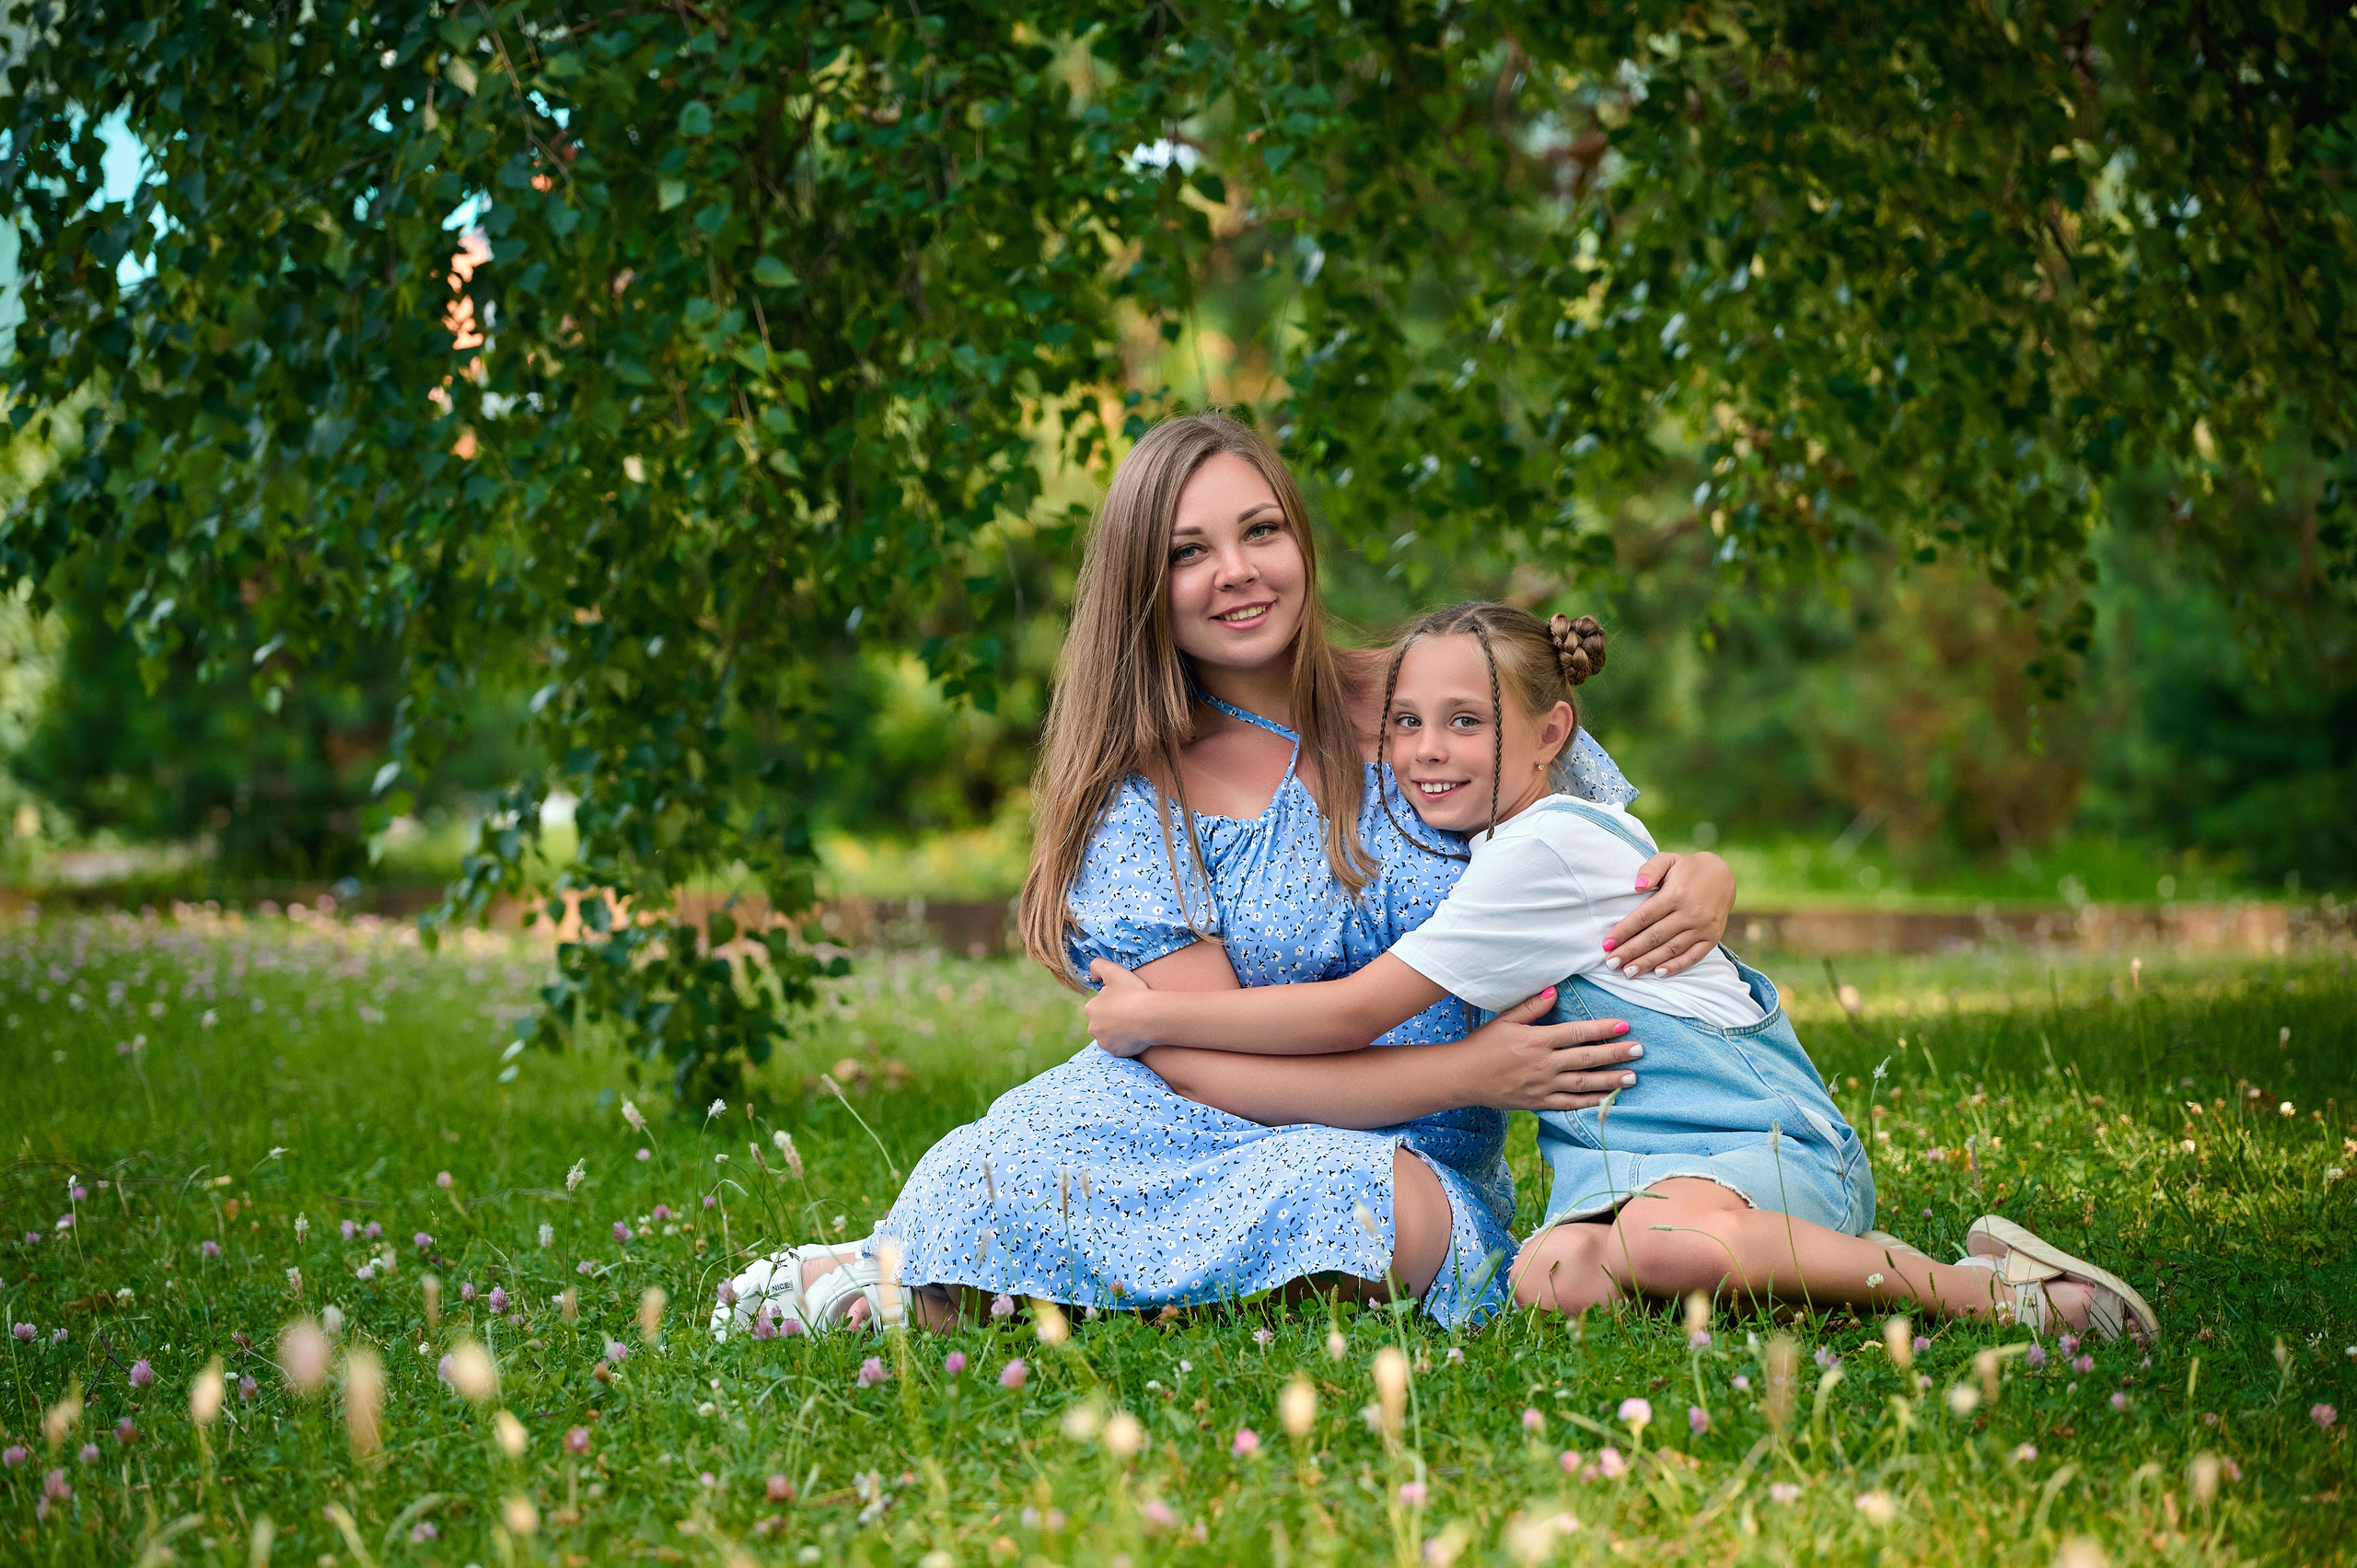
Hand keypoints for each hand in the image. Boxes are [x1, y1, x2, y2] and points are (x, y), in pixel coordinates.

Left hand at [1082, 958, 1159, 1057]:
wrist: (1150, 1017)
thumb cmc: (1133, 993)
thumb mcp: (1114, 970)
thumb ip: (1097, 965)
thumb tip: (1092, 976)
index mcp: (1090, 1008)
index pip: (1100, 1004)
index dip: (1113, 1000)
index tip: (1125, 999)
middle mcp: (1092, 1027)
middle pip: (1103, 1021)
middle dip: (1113, 1017)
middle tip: (1131, 1011)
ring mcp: (1104, 1042)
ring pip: (1109, 1034)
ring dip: (1118, 1030)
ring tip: (1134, 1023)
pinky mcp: (1116, 1052)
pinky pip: (1119, 1046)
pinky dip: (1125, 1041)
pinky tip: (1136, 1034)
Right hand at [1455, 989, 1642, 1111]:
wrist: (1462, 1077)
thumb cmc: (1483, 1045)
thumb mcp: (1505, 1020)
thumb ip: (1532, 1007)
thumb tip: (1554, 990)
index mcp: (1537, 1040)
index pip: (1577, 1033)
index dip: (1603, 1029)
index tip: (1624, 1025)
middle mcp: (1543, 1064)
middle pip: (1587, 1058)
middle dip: (1616, 1054)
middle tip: (1639, 1050)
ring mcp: (1542, 1086)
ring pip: (1583, 1083)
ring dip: (1610, 1080)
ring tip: (1632, 1077)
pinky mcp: (1539, 1103)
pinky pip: (1569, 1104)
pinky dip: (1589, 1102)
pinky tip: (1607, 1099)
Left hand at [1600, 850, 1735, 978]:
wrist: (1724, 875)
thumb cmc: (1688, 868)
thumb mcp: (1669, 859)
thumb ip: (1650, 869)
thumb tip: (1636, 887)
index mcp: (1676, 894)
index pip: (1644, 917)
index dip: (1623, 931)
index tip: (1606, 944)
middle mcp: (1690, 913)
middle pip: (1654, 937)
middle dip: (1630, 952)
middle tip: (1611, 964)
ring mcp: (1703, 927)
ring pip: (1670, 949)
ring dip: (1648, 963)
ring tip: (1628, 972)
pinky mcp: (1712, 938)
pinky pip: (1692, 957)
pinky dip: (1675, 966)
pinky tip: (1657, 973)